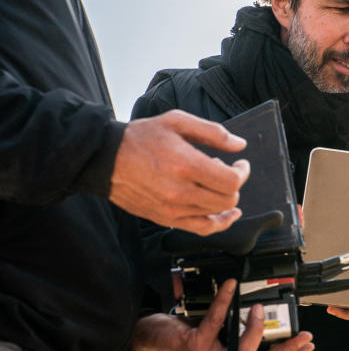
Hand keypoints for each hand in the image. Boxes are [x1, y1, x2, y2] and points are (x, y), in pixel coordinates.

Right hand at [110, 109, 250, 234]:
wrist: (104, 158)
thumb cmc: (140, 137)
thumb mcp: (177, 121)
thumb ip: (213, 132)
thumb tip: (240, 145)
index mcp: (186, 165)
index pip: (231, 180)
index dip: (242, 172)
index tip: (241, 164)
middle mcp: (181, 191)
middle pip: (227, 199)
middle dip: (235, 185)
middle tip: (226, 171)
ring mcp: (172, 208)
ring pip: (216, 214)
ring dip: (225, 199)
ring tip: (215, 183)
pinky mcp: (165, 218)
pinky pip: (201, 229)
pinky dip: (218, 223)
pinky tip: (226, 214)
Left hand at [131, 279, 313, 350]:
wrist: (144, 341)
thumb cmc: (177, 339)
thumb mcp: (214, 339)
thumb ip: (234, 333)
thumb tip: (258, 313)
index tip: (306, 344)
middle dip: (286, 349)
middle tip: (301, 333)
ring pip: (245, 349)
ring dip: (257, 326)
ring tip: (260, 306)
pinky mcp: (196, 348)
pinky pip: (218, 321)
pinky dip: (226, 300)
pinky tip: (230, 287)